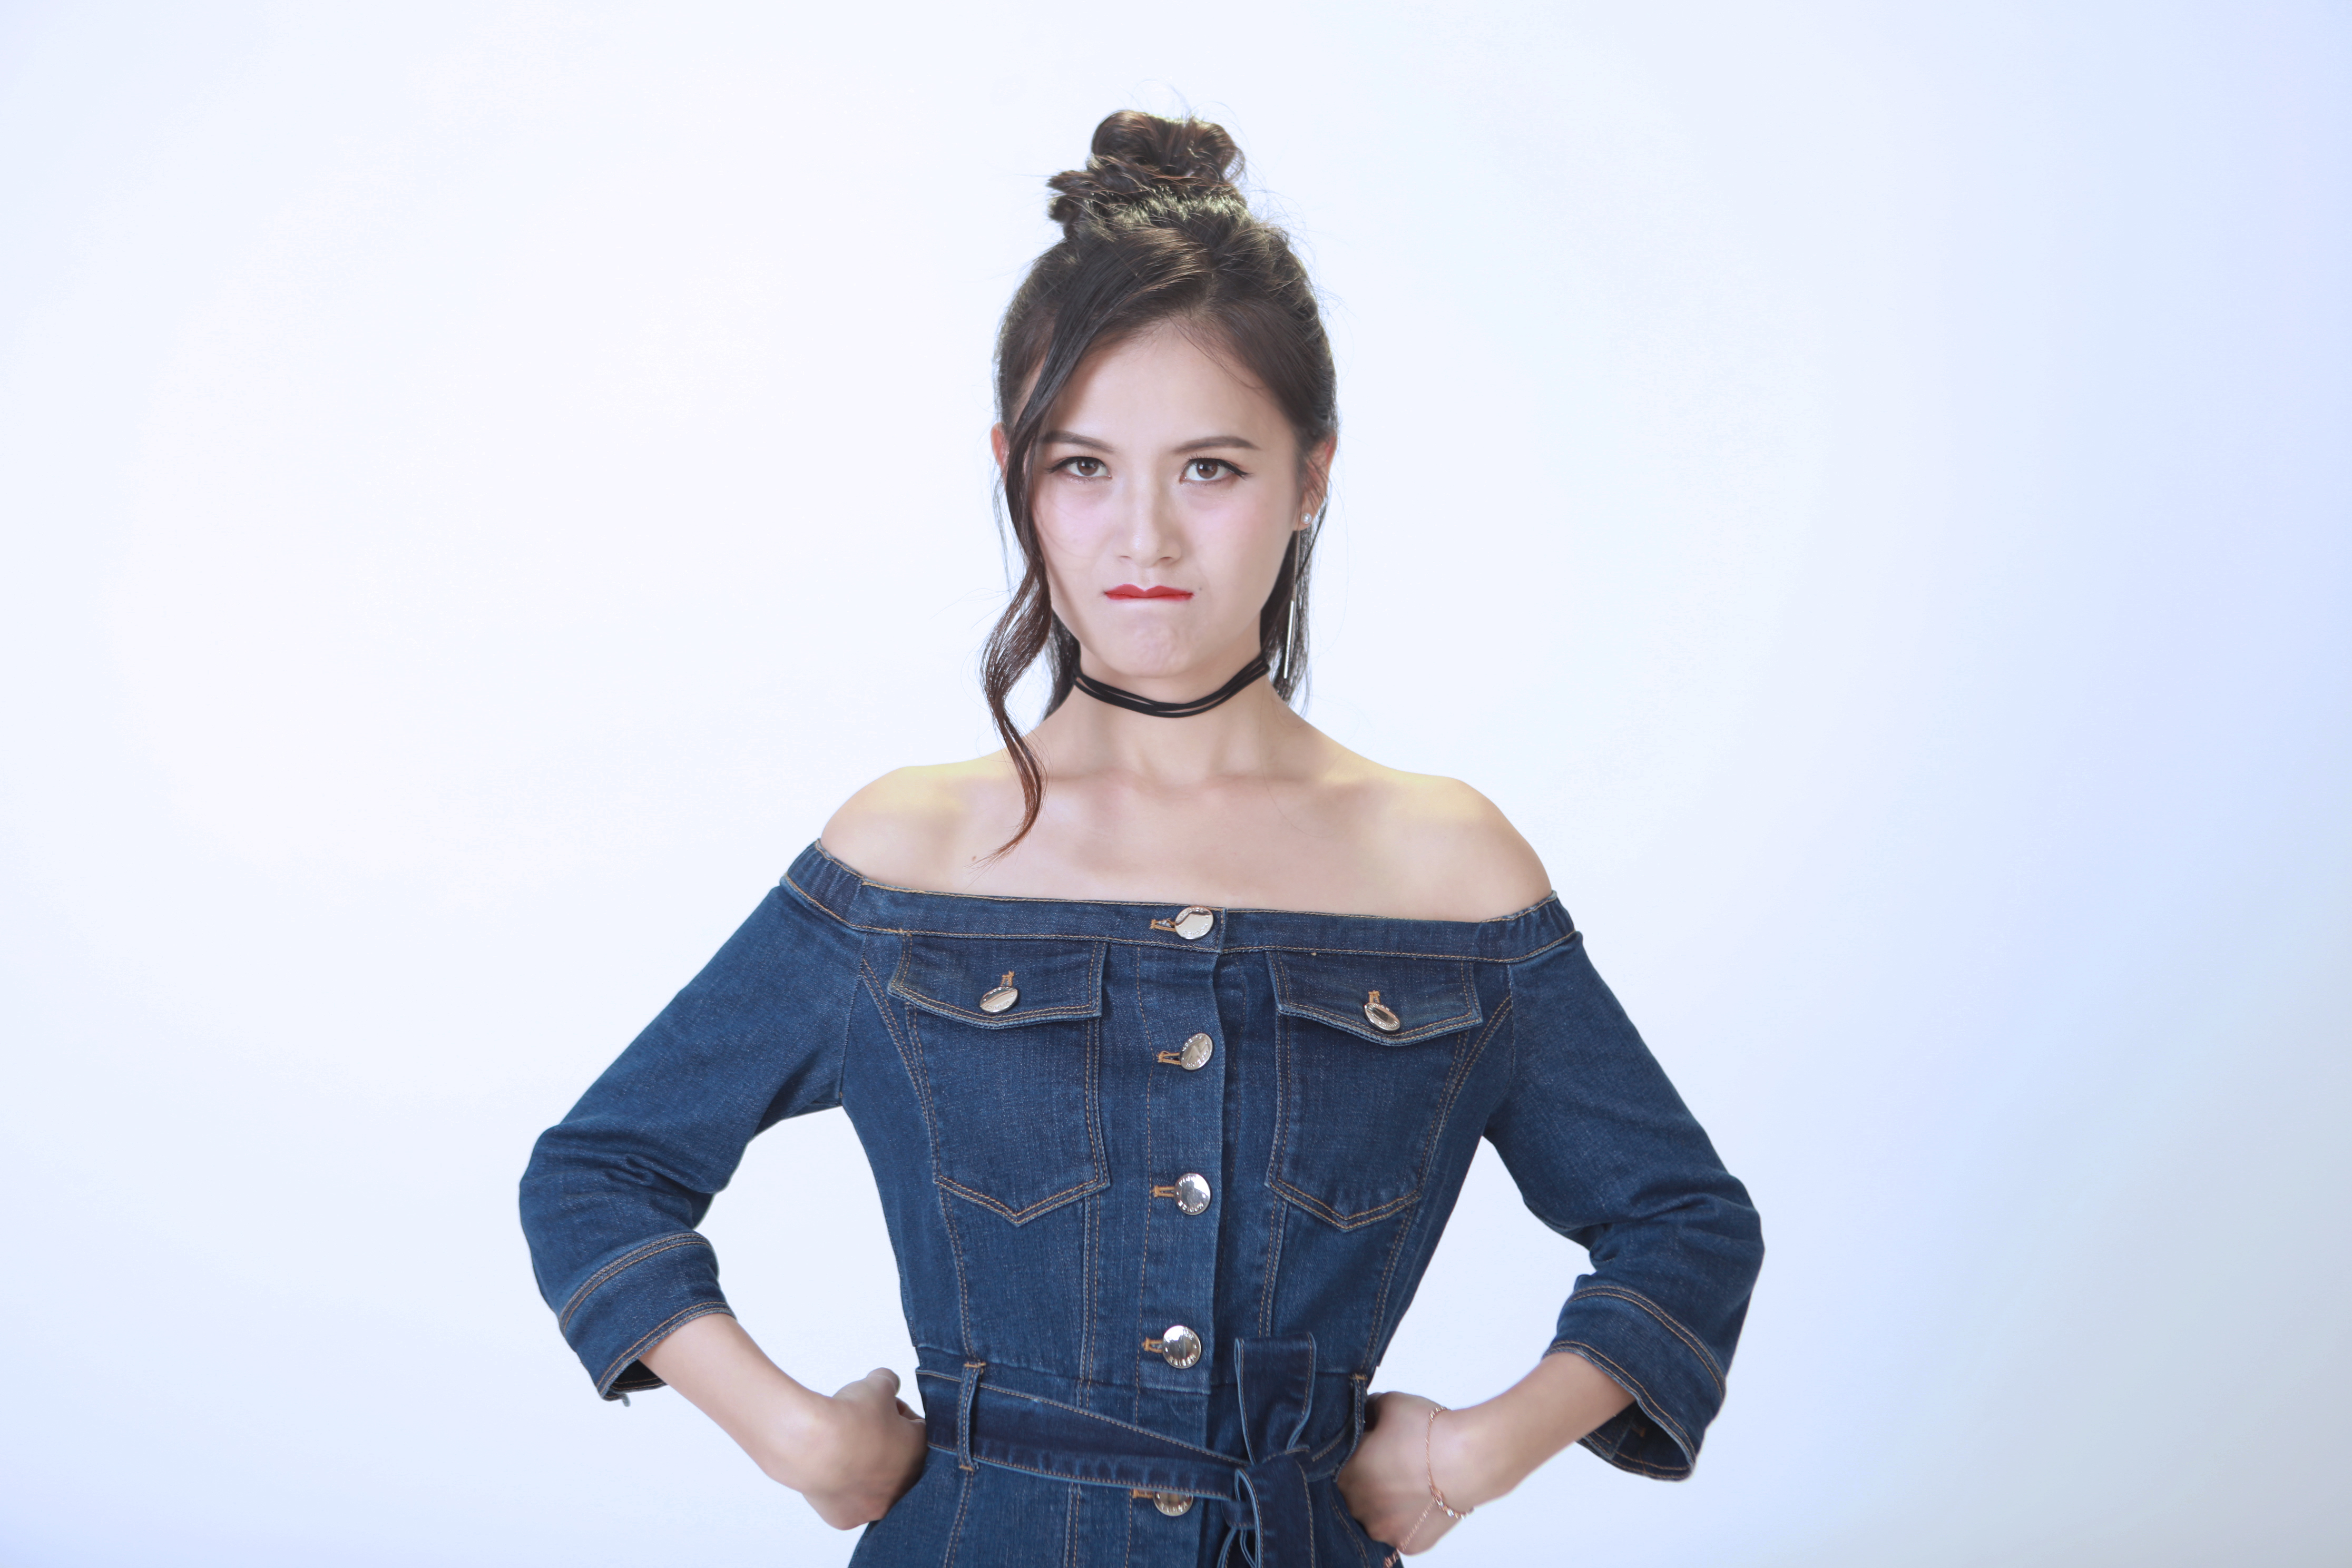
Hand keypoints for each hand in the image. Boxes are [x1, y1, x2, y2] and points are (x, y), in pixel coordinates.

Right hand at [780, 1367, 929, 1529]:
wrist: (813, 1445)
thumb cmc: (852, 1415)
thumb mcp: (876, 1384)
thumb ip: (888, 1382)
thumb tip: (888, 1384)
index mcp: (918, 1453)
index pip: (917, 1428)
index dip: (897, 1410)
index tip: (881, 1404)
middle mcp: (902, 1487)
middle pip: (897, 1460)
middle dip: (884, 1441)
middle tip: (862, 1424)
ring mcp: (874, 1507)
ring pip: (872, 1484)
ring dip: (863, 1465)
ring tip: (843, 1444)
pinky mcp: (845, 1519)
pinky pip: (846, 1501)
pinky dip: (840, 1485)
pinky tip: (830, 1466)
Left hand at [1335, 1392, 1468, 1555]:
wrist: (1466, 1460)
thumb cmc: (1425, 1430)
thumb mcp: (1390, 1402)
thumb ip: (1368, 1408)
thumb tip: (1366, 1414)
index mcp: (1346, 1474)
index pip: (1339, 1466)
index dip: (1356, 1454)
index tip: (1374, 1446)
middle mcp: (1357, 1508)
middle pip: (1356, 1494)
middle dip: (1370, 1480)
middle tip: (1395, 1464)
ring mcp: (1383, 1530)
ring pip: (1377, 1517)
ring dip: (1386, 1503)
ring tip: (1410, 1483)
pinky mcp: (1409, 1544)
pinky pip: (1402, 1531)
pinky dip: (1410, 1519)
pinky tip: (1423, 1501)